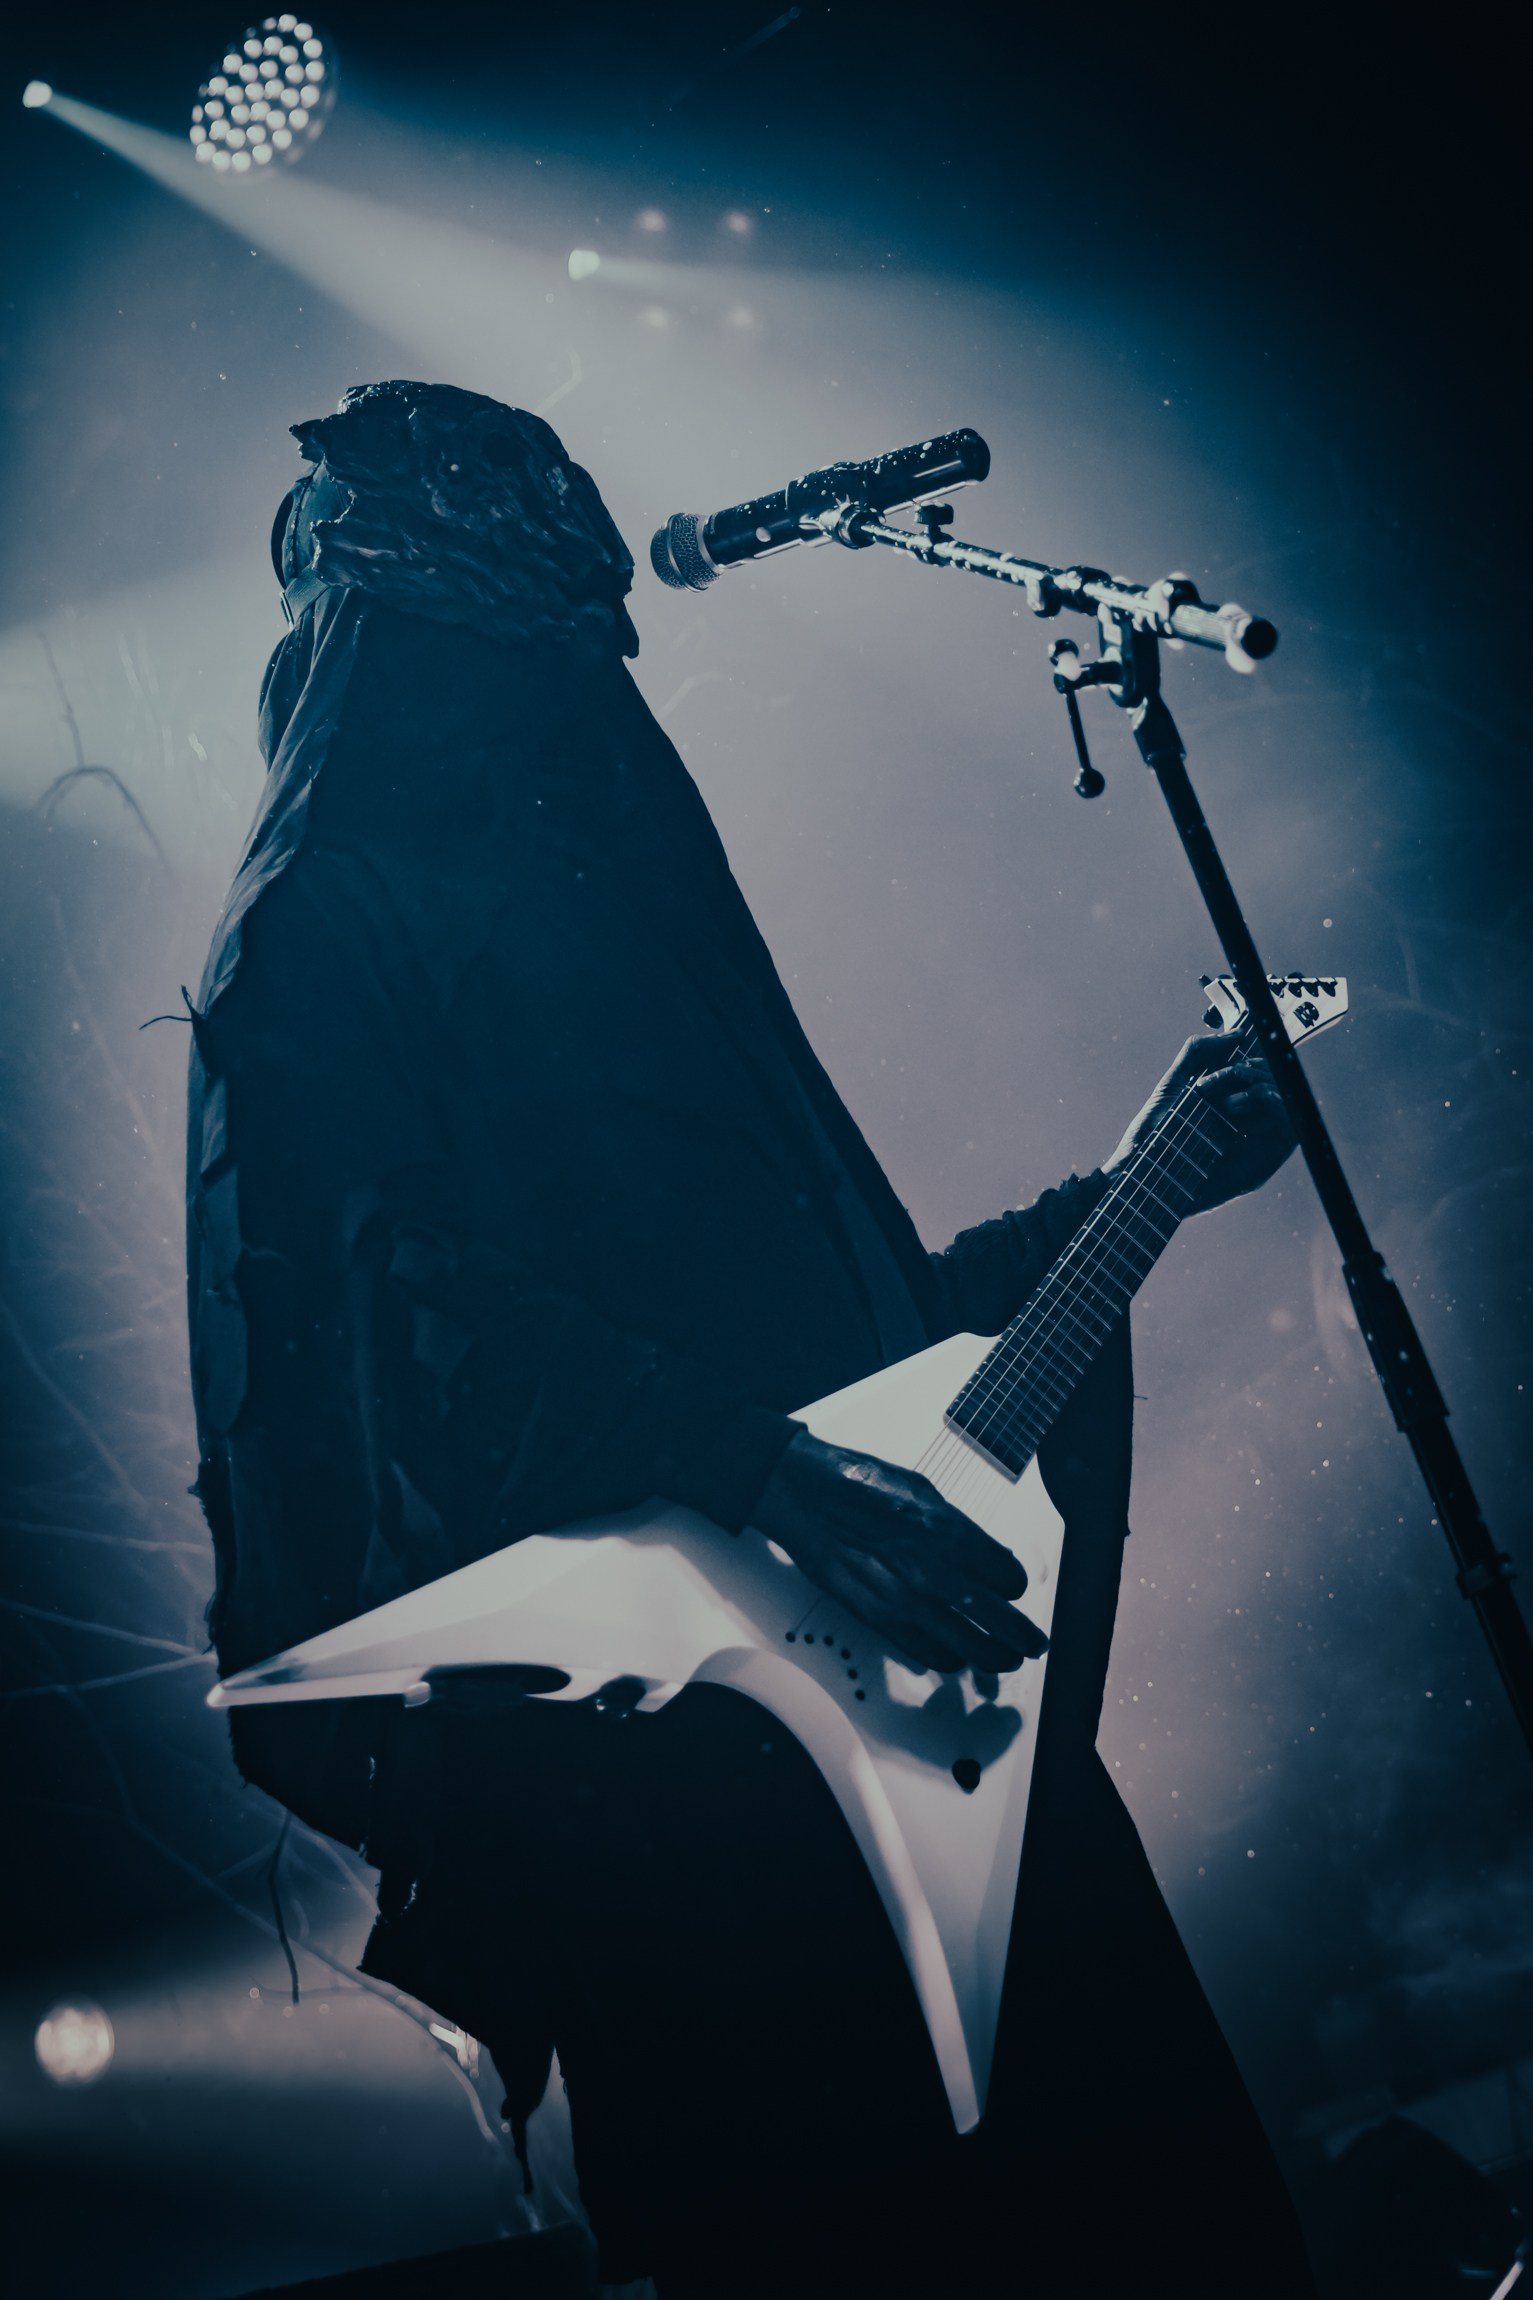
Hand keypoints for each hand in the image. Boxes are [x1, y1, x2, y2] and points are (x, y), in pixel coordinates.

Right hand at [751, 1429, 1047, 1674]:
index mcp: (952, 1533)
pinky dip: (947, 1659)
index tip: (1012, 1588)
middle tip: (1033, 1643)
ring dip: (993, 1657)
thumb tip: (979, 1554)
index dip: (1015, 1585)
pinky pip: (928, 1655)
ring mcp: (908, 1601)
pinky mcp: (880, 1619)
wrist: (807, 1495)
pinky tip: (953, 1654)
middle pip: (1001, 1622)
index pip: (1009, 1578)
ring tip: (1003, 1659)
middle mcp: (936, 1572)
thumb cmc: (860, 1485)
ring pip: (970, 1648)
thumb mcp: (925, 1491)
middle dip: (1024, 1637)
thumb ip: (957, 1528)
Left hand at [1104, 1029, 1295, 1214]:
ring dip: (1266, 1081)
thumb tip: (1236, 1033)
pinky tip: (1260, 1094)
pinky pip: (1291, 1130)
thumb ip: (1199, 1052)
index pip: (1257, 1074)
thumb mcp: (1174, 1082)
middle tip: (1235, 1068)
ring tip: (1238, 1079)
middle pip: (1274, 1086)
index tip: (1244, 1039)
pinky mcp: (1262, 1164)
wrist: (1142, 1171)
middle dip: (1256, 1067)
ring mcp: (1256, 1145)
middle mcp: (1246, 1125)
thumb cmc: (1152, 1133)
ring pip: (1287, 1103)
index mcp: (1227, 1105)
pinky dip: (1280, 1104)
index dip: (1255, 1054)